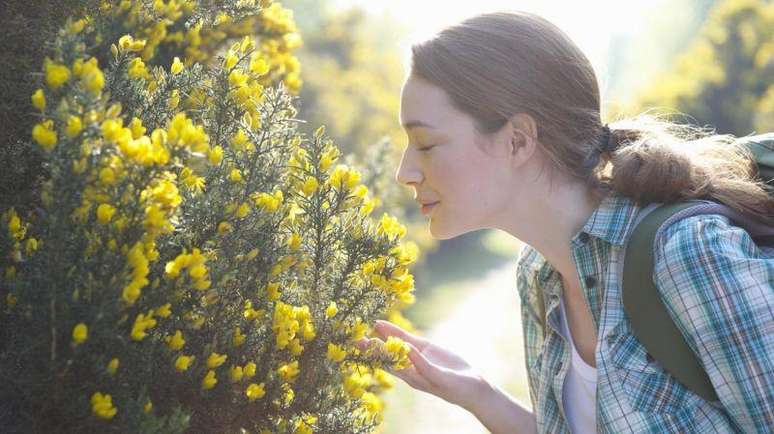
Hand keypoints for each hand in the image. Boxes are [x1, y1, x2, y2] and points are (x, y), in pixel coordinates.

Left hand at [357, 320, 487, 411]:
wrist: (473, 387)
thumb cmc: (456, 388)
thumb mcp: (438, 378)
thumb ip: (422, 366)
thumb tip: (406, 351)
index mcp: (411, 378)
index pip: (387, 365)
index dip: (374, 355)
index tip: (361, 347)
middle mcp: (409, 367)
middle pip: (386, 355)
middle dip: (371, 346)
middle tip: (354, 336)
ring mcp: (416, 357)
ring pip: (395, 344)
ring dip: (383, 335)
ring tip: (369, 324)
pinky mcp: (425, 348)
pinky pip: (408, 339)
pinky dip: (396, 332)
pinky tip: (385, 326)